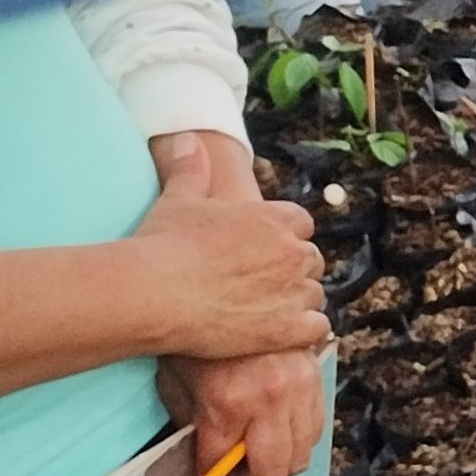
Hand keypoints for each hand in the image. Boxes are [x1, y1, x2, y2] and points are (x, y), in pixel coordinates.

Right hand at [130, 133, 328, 363]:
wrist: (157, 292)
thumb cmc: (165, 244)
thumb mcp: (178, 199)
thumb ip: (190, 168)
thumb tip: (188, 140)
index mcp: (274, 219)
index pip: (301, 223)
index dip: (286, 236)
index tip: (268, 247)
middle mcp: (292, 253)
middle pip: (310, 259)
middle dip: (293, 269)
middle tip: (268, 283)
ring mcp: (294, 292)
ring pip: (315, 294)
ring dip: (299, 301)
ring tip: (273, 311)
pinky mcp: (289, 328)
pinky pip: (318, 328)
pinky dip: (306, 331)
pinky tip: (286, 334)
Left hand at [161, 348, 326, 475]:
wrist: (228, 287)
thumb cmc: (195, 335)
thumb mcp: (176, 381)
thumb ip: (191, 424)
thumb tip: (202, 460)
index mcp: (227, 403)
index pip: (219, 470)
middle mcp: (270, 400)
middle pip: (273, 472)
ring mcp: (299, 387)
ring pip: (302, 455)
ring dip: (278, 464)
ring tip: (255, 456)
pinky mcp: (315, 375)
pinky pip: (317, 427)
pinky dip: (298, 439)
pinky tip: (276, 429)